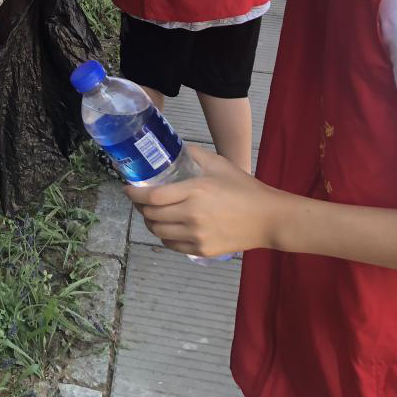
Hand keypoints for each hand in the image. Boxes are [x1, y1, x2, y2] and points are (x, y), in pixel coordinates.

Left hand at [124, 145, 285, 256]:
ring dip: (150, 222)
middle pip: (150, 215)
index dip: (133, 194)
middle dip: (140, 207)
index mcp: (194, 192)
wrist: (268, 219)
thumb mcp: (219, 164)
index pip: (151, 197)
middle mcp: (191, 216)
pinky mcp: (201, 249)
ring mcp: (196, 236)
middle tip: (141, 200)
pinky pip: (171, 244)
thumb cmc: (244, 189)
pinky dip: (164, 235)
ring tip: (153, 213)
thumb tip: (172, 147)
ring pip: (157, 232)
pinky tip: (169, 226)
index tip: (127, 188)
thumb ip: (193, 153)